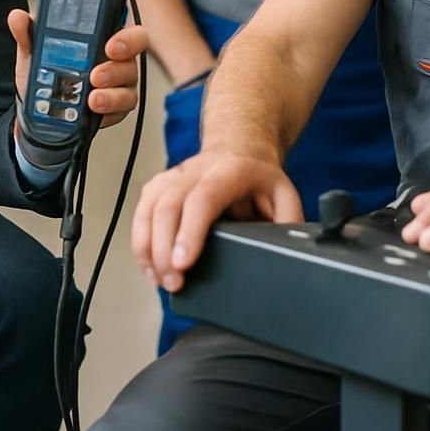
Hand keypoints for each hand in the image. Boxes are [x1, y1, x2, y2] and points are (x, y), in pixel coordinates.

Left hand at [9, 10, 148, 128]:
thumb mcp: (33, 53)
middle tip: (95, 75)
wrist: (39, 112)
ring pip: (129, 84)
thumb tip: (17, 17)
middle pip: (134, 55)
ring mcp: (120, 82)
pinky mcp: (117, 107)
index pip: (124, 27)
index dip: (125, 35)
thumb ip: (28, 34)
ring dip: (111, 93)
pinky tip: (94, 111)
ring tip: (91, 98)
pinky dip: (108, 111)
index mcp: (102, 36)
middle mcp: (116, 57)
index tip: (109, 44)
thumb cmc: (45, 74)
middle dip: (118, 65)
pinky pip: (122, 109)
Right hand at [131, 152, 301, 292]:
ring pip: (149, 207)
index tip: (183, 264)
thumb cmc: (259, 176)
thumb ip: (288, 222)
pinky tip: (149, 267)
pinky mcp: (160, 185)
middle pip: (169, 205)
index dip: (190, 231)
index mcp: (230, 171)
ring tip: (160, 280)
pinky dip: (140, 241)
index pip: (204, 198)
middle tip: (173, 283)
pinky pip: (142, 211)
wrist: (239, 147)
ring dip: (148, 248)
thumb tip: (288, 252)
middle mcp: (196, 170)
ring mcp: (175, 175)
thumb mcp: (284, 193)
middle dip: (164, 249)